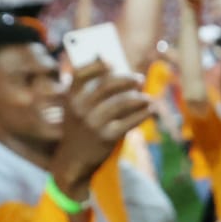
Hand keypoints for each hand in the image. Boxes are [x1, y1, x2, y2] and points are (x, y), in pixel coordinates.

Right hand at [49, 62, 154, 203]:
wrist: (73, 160)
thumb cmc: (80, 129)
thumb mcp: (77, 109)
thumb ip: (91, 92)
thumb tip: (122, 73)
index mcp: (71, 97)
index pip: (80, 73)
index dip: (96, 64)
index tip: (112, 61)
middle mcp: (80, 108)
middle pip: (107, 84)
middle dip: (127, 79)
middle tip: (140, 79)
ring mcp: (93, 122)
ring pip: (122, 102)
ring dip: (139, 98)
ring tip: (147, 99)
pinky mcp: (106, 137)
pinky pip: (130, 121)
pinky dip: (143, 114)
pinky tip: (149, 110)